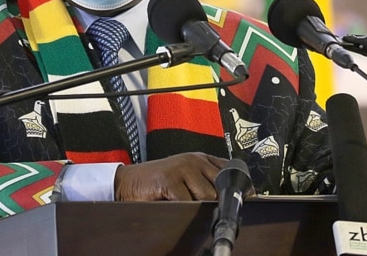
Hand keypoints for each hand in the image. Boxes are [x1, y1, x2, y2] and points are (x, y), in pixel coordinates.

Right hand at [114, 152, 229, 200]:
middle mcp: (194, 160)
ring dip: (197, 206)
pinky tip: (172, 203)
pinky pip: (188, 202)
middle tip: (201, 205)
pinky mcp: (170, 180)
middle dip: (215, 201)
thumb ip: (208, 183)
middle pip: (221, 187)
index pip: (230, 171)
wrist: (127, 183)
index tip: (240, 199)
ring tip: (183, 203)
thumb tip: (234, 200)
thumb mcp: (187, 179)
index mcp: (201, 158)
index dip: (236, 188)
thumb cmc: (157, 184)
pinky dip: (182, 208)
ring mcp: (182, 168)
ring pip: (207, 196)